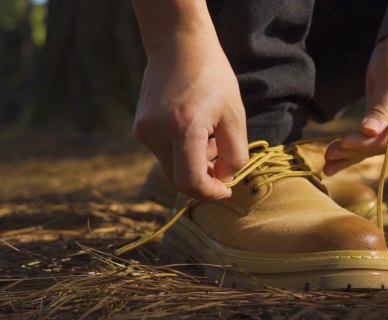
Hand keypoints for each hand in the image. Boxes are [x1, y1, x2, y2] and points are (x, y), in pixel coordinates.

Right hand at [133, 31, 247, 200]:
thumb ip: (235, 153)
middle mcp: (157, 132)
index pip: (190, 182)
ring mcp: (144, 131)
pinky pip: (163, 153)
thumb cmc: (213, 78)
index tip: (227, 189)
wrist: (178, 46)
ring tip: (211, 140)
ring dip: (193, 166)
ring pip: (171, 168)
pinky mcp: (140, 128)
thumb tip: (225, 178)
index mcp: (184, 128)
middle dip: (203, 182)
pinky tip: (195, 131)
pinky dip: (181, 153)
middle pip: (178, 181)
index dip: (210, 193)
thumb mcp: (235, 115)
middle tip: (223, 167)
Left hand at [324, 35, 387, 175]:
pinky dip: (354, 147)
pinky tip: (337, 159)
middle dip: (355, 151)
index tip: (345, 143)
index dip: (369, 143)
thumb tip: (368, 132)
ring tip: (328, 164)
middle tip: (329, 157)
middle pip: (384, 146)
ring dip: (350, 154)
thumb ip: (382, 107)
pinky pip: (370, 138)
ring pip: (375, 145)